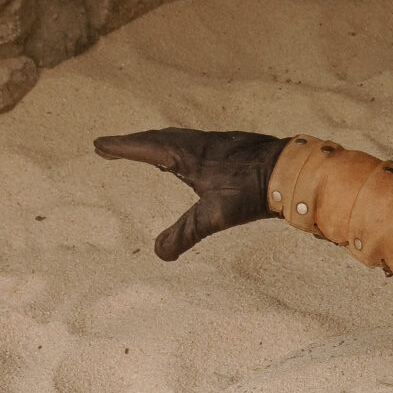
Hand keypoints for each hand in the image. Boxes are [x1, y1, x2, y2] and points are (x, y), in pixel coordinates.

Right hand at [92, 126, 285, 259]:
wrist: (293, 171)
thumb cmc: (254, 190)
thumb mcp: (216, 216)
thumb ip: (186, 233)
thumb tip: (159, 254)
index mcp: (187, 153)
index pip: (146, 147)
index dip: (121, 147)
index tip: (99, 144)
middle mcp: (198, 142)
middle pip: (157, 138)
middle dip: (133, 143)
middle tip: (111, 146)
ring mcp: (216, 143)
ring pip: (177, 138)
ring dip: (155, 142)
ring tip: (143, 148)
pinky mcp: (232, 147)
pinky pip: (194, 143)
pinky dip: (179, 146)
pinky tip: (188, 158)